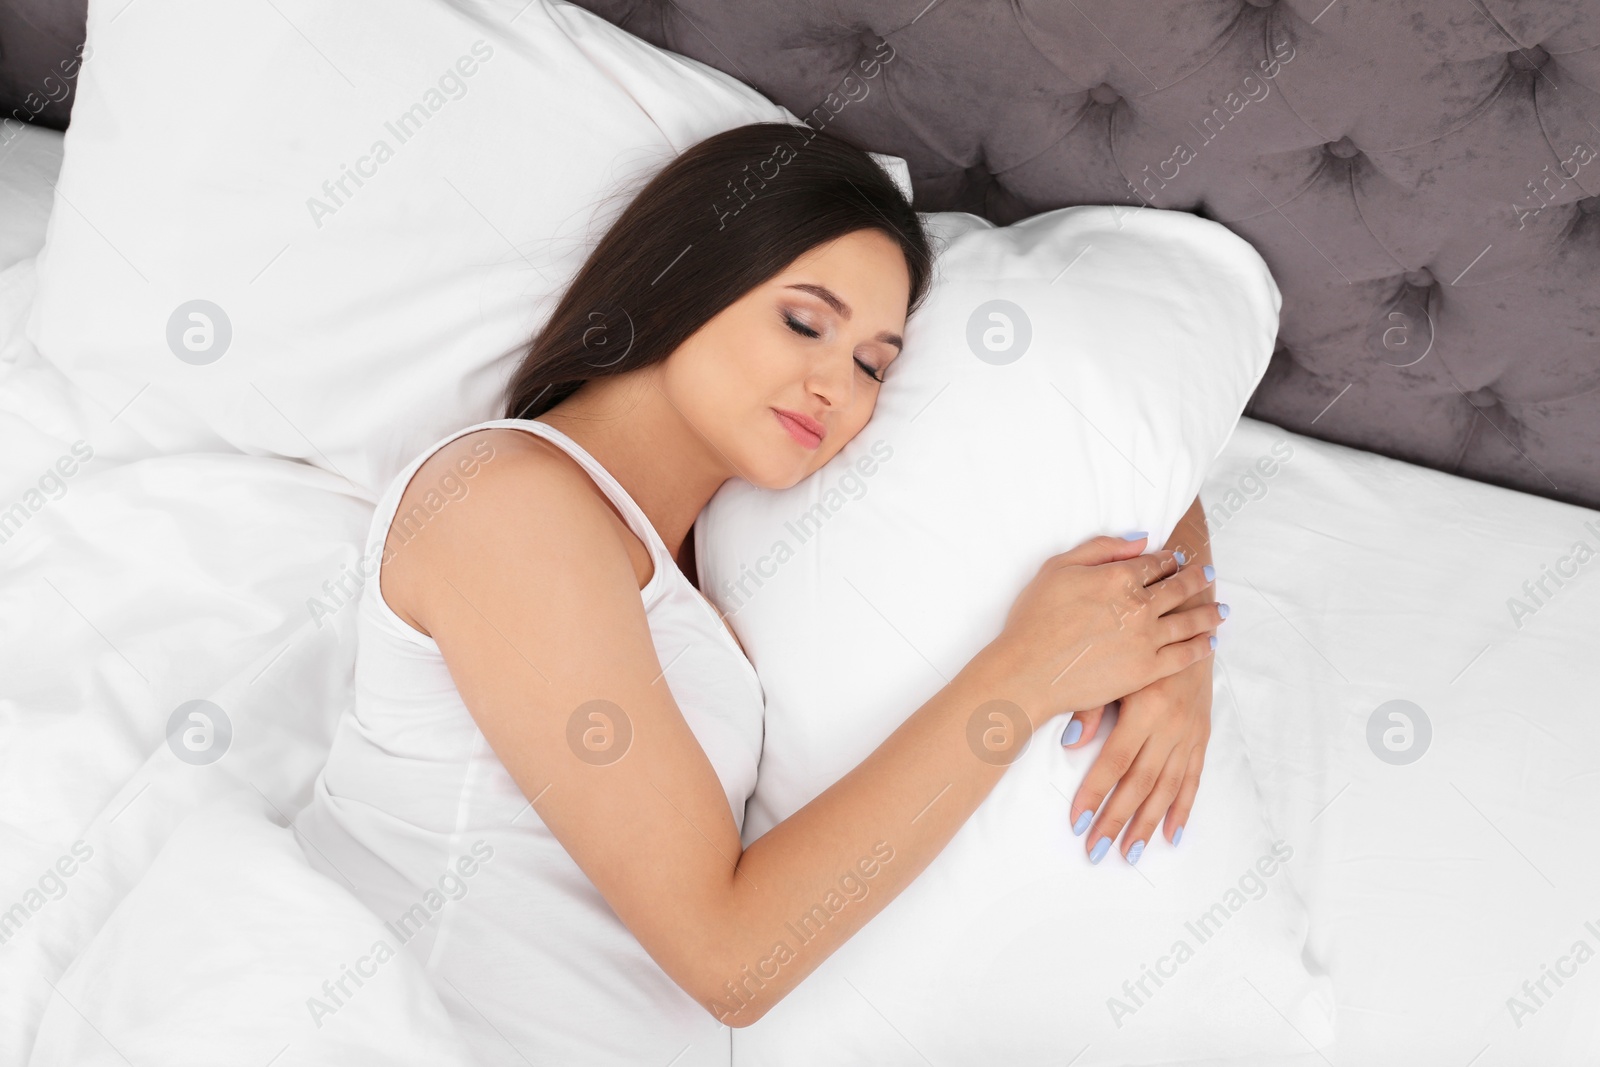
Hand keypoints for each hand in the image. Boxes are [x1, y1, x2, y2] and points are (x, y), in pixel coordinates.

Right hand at [987, 534, 1218, 731]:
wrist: (1028, 671)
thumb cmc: (1034, 619)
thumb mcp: (1058, 568)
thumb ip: (1101, 549)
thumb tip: (1139, 539)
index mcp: (1119, 577)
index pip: (1155, 564)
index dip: (1169, 560)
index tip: (1178, 559)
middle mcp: (1140, 606)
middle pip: (1178, 588)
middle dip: (1196, 579)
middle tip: (1209, 575)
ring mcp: (1147, 639)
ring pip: (1188, 621)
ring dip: (1208, 613)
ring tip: (1221, 609)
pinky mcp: (1147, 671)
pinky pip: (1184, 655)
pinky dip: (1201, 647)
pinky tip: (1210, 642)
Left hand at [1062, 653, 1214, 864]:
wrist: (1190, 621)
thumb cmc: (1138, 642)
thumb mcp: (1114, 668)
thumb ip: (1091, 705)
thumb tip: (1070, 742)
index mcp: (1146, 708)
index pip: (1115, 762)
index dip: (1095, 794)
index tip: (1077, 821)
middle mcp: (1171, 725)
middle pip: (1140, 784)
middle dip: (1117, 820)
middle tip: (1096, 851)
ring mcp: (1189, 733)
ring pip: (1167, 789)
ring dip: (1147, 824)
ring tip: (1130, 853)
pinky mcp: (1202, 736)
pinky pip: (1193, 779)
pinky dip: (1183, 809)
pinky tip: (1172, 834)